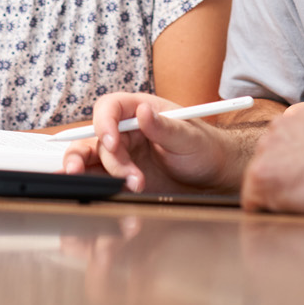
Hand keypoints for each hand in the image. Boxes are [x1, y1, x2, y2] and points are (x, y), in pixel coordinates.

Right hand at [63, 92, 244, 192]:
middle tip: (117, 176)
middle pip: (94, 139)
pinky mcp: (122, 178)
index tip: (112, 143)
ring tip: (131, 188)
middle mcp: (125, 132)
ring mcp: (122, 156)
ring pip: (91, 162)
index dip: (104, 123)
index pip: (109, 108)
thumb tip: (143, 111)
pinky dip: (100, 190)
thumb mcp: (189, 137)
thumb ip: (164, 126)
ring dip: (100, 177)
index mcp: (139, 111)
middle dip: (95, 158)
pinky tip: (116, 196)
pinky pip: (100, 181)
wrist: (212, 177)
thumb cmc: (204, 148)